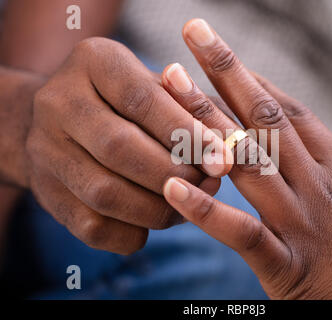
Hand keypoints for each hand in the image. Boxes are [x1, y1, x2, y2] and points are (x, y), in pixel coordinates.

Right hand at [26, 37, 231, 254]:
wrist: (64, 120)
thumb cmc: (129, 101)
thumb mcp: (159, 86)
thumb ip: (195, 107)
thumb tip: (234, 143)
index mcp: (93, 62)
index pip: (142, 99)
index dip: (187, 134)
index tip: (225, 160)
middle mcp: (58, 101)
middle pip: (119, 148)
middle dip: (174, 174)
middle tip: (210, 184)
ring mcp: (44, 149)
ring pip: (104, 193)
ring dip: (158, 208)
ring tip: (190, 204)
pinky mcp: (44, 191)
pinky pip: (91, 226)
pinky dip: (132, 233)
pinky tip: (155, 222)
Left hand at [162, 19, 331, 298]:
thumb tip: (306, 149)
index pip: (289, 111)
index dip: (252, 78)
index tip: (221, 51)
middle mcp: (319, 185)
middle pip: (265, 119)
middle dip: (226, 74)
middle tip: (194, 33)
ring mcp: (303, 223)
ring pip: (248, 161)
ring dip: (206, 120)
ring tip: (171, 84)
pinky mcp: (290, 268)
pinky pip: (244, 234)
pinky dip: (208, 211)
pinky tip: (173, 189)